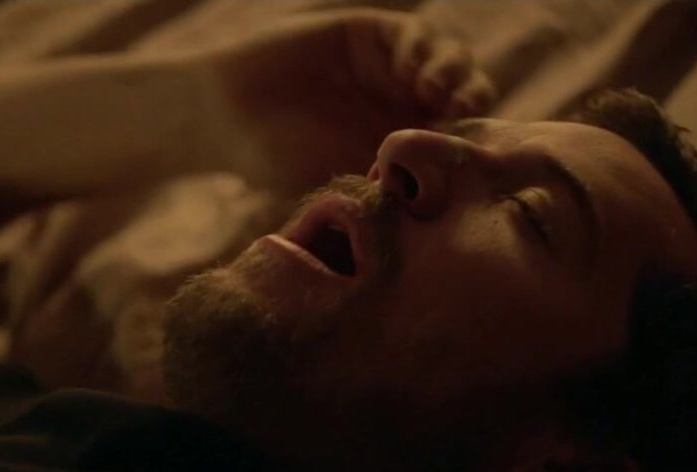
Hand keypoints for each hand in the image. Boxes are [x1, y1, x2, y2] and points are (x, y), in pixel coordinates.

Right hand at [198, 9, 496, 193]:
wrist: (222, 117)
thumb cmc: (272, 162)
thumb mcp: (338, 184)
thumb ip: (386, 190)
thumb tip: (442, 214)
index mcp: (402, 141)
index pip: (460, 135)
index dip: (474, 139)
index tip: (468, 153)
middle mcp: (401, 101)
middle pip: (466, 93)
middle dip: (473, 99)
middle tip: (462, 112)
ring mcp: (386, 66)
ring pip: (448, 59)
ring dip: (454, 71)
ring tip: (435, 90)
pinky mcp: (366, 33)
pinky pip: (413, 32)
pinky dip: (421, 47)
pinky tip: (409, 69)